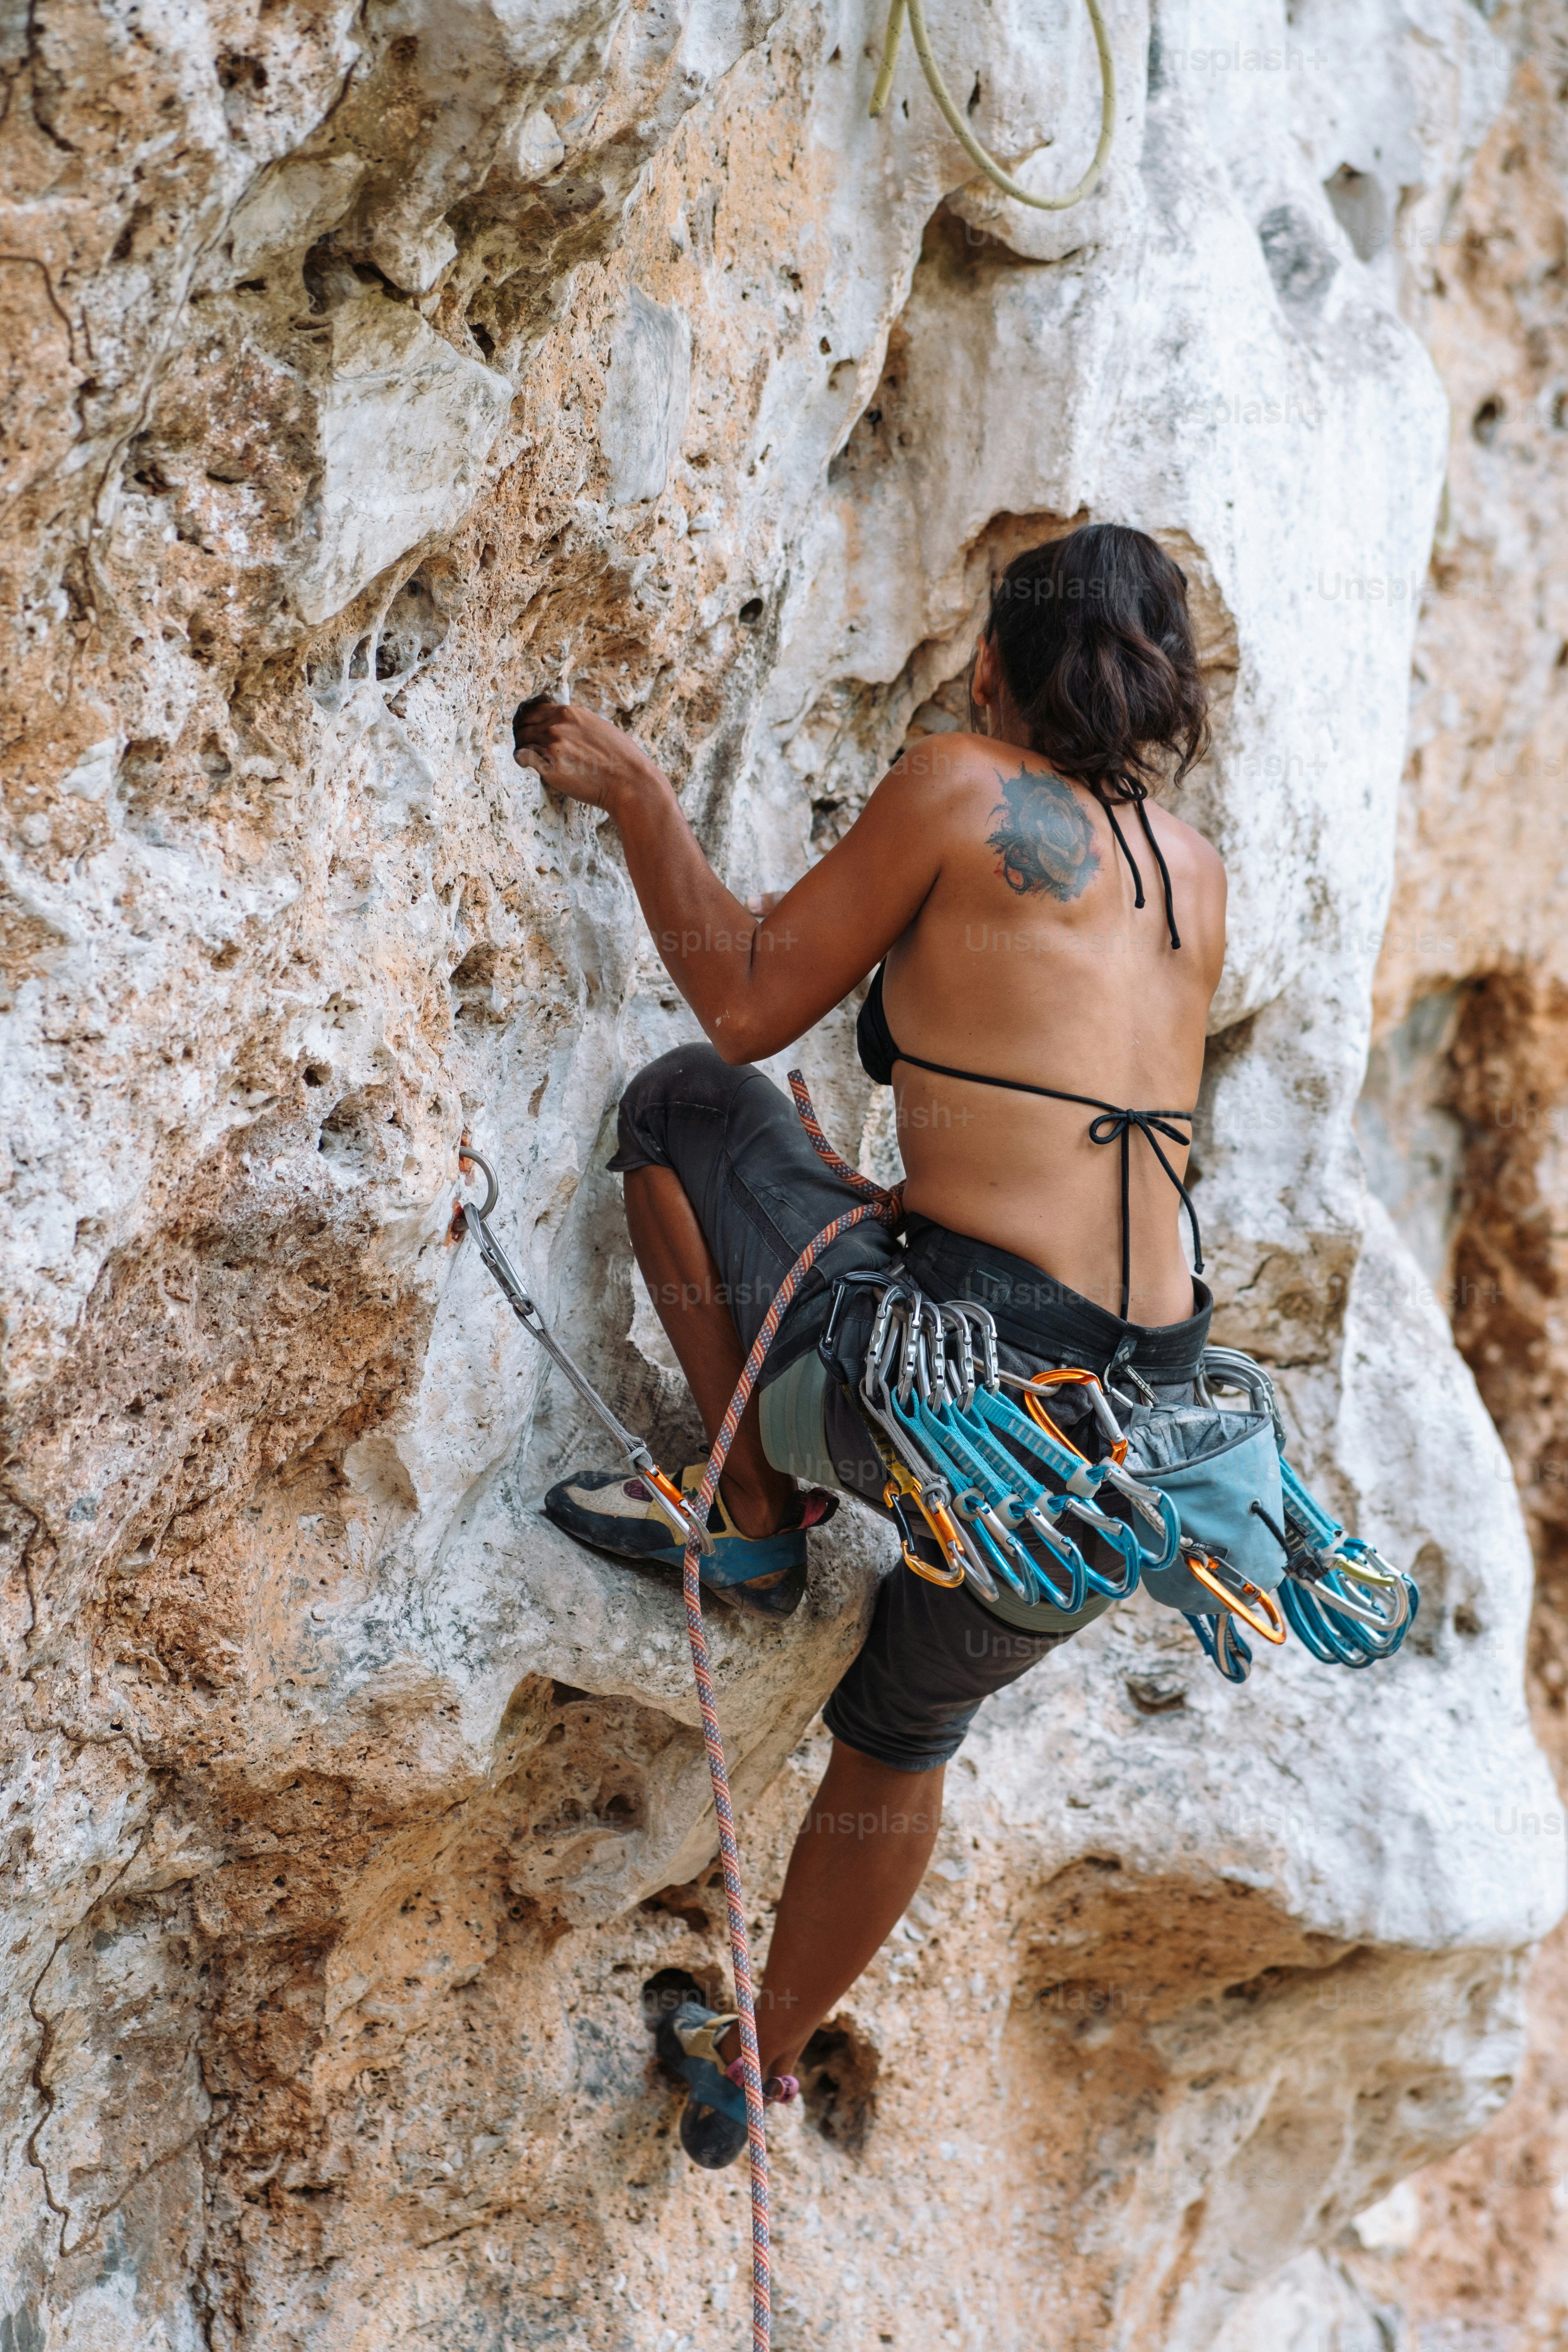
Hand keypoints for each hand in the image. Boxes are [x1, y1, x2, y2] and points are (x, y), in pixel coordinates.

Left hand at [512, 697, 662, 810]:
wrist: (629, 782)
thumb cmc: (620, 758)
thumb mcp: (599, 728)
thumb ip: (576, 723)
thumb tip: (562, 724)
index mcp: (570, 713)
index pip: (534, 710)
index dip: (528, 719)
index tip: (528, 727)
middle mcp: (557, 726)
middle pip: (524, 725)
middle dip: (522, 733)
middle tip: (525, 744)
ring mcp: (552, 746)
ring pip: (522, 741)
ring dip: (523, 747)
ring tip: (529, 756)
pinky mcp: (549, 768)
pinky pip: (523, 758)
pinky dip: (522, 760)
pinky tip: (527, 765)